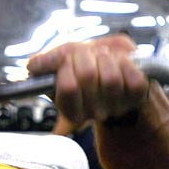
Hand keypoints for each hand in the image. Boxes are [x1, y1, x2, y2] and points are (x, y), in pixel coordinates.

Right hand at [27, 35, 148, 124]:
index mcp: (70, 107)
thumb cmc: (88, 62)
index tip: (70, 58)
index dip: (68, 64)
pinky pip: (133, 78)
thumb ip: (48, 62)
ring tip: (107, 58)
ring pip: (110, 78)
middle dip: (88, 55)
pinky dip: (129, 62)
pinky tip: (124, 63)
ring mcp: (115, 107)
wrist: (119, 64)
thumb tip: (32, 66)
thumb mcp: (64, 60)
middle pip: (87, 77)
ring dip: (108, 58)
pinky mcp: (137, 97)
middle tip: (91, 55)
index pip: (67, 87)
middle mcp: (91, 113)